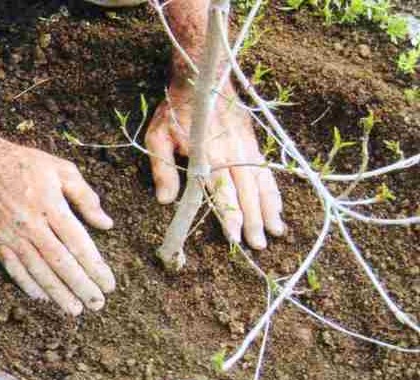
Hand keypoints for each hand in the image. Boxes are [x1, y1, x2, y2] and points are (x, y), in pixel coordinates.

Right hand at [0, 139, 114, 314]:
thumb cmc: (25, 163)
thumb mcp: (61, 169)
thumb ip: (86, 197)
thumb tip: (106, 224)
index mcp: (50, 205)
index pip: (78, 243)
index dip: (95, 267)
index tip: (109, 283)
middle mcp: (31, 224)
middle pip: (60, 263)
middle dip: (81, 286)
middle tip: (98, 304)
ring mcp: (11, 235)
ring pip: (37, 271)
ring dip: (58, 293)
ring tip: (75, 309)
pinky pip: (13, 268)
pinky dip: (28, 285)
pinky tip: (43, 297)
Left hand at [145, 84, 284, 248]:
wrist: (204, 77)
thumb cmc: (177, 110)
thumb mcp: (158, 137)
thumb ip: (163, 170)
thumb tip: (165, 201)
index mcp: (209, 155)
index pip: (222, 191)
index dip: (229, 215)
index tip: (235, 237)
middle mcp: (232, 153)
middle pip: (246, 193)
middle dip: (253, 221)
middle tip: (258, 244)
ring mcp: (246, 148)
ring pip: (261, 184)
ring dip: (269, 209)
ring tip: (277, 231)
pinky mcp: (252, 142)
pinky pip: (266, 171)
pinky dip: (273, 190)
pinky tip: (277, 206)